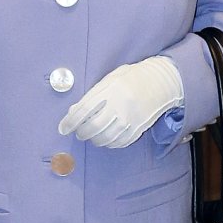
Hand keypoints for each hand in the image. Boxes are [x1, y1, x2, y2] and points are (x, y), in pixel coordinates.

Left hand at [58, 56, 183, 147]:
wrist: (160, 82)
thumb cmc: (131, 79)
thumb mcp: (110, 80)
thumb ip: (92, 95)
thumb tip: (73, 112)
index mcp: (111, 90)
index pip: (84, 109)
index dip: (70, 121)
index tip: (63, 128)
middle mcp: (120, 105)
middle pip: (93, 127)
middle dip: (81, 132)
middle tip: (78, 132)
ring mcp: (131, 119)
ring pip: (105, 138)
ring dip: (94, 140)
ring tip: (92, 135)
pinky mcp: (139, 128)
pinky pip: (119, 142)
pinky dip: (109, 143)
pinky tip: (106, 138)